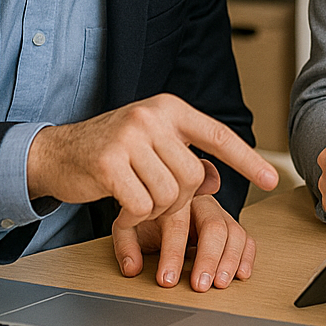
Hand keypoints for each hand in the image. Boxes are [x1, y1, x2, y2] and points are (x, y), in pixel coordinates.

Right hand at [26, 93, 276, 230]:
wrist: (55, 153)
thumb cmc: (110, 151)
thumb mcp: (152, 144)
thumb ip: (184, 157)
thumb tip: (216, 181)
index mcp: (169, 108)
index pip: (218, 135)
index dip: (246, 160)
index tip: (270, 180)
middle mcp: (152, 116)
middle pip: (194, 176)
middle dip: (179, 200)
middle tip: (155, 199)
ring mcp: (129, 136)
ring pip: (170, 194)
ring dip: (156, 210)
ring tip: (136, 199)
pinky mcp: (108, 162)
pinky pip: (142, 206)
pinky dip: (135, 216)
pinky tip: (119, 205)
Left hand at [113, 187, 256, 290]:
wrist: (162, 199)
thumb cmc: (149, 217)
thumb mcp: (130, 225)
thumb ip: (127, 244)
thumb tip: (131, 268)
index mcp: (176, 199)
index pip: (178, 225)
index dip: (173, 254)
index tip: (167, 280)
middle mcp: (202, 203)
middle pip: (214, 226)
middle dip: (208, 259)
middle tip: (200, 285)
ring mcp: (220, 213)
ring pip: (234, 232)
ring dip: (230, 261)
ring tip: (220, 284)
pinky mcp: (232, 226)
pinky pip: (246, 238)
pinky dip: (246, 257)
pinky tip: (241, 274)